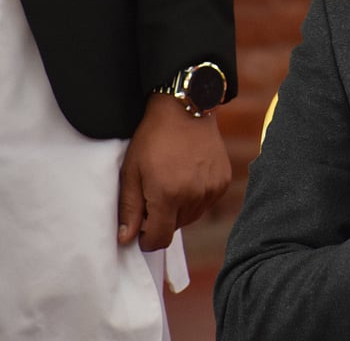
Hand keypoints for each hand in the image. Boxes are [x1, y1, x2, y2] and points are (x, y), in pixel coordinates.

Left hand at [117, 94, 231, 250]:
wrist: (185, 109)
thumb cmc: (153, 138)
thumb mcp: (131, 172)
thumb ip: (130, 209)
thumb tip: (126, 239)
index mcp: (168, 195)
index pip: (159, 240)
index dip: (146, 239)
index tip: (141, 226)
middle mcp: (194, 195)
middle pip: (175, 228)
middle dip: (162, 219)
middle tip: (153, 193)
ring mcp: (212, 188)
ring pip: (191, 217)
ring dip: (179, 209)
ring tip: (171, 182)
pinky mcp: (223, 180)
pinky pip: (206, 202)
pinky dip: (195, 197)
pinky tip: (188, 176)